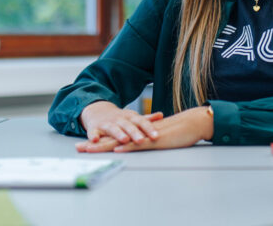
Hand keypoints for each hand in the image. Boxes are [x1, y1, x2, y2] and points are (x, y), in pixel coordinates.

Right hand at [78, 101, 162, 148]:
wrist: (97, 110)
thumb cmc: (119, 118)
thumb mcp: (132, 117)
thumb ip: (146, 119)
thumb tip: (161, 116)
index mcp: (129, 117)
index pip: (141, 122)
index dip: (149, 129)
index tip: (156, 136)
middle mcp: (118, 120)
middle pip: (128, 126)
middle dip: (135, 133)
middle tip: (141, 140)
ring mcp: (106, 124)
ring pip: (112, 129)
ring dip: (118, 134)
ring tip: (124, 139)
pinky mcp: (94, 128)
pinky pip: (93, 132)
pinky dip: (93, 136)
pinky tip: (94, 140)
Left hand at [78, 106, 213, 152]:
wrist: (194, 122)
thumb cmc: (180, 131)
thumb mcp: (159, 137)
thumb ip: (148, 139)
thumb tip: (141, 144)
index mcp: (137, 133)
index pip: (116, 137)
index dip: (100, 141)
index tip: (86, 145)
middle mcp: (138, 133)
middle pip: (112, 139)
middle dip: (95, 144)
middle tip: (78, 148)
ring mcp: (145, 136)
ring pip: (121, 141)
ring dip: (104, 146)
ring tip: (89, 149)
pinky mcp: (155, 141)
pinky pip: (139, 144)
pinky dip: (127, 146)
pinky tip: (117, 149)